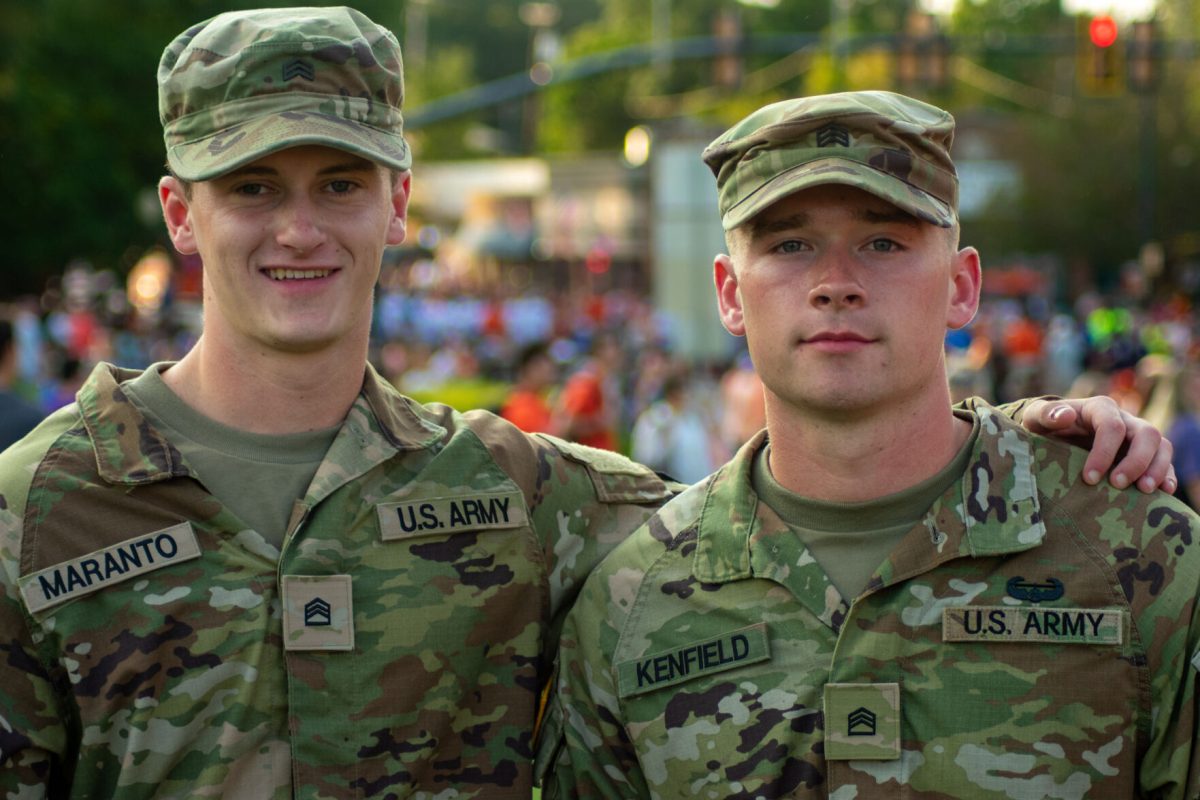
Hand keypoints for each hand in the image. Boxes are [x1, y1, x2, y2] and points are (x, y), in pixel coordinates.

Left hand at [1022, 397, 1175, 493]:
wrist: (1051, 437)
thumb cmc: (1043, 428)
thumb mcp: (1035, 419)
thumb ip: (1045, 415)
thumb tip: (1065, 416)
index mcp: (1099, 409)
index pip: (1112, 426)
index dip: (1104, 452)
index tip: (1089, 478)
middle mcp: (1124, 420)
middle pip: (1146, 433)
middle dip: (1136, 461)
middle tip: (1118, 485)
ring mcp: (1136, 436)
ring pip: (1161, 446)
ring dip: (1157, 469)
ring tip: (1144, 491)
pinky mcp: (1144, 454)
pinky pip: (1165, 460)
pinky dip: (1167, 475)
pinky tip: (1163, 492)